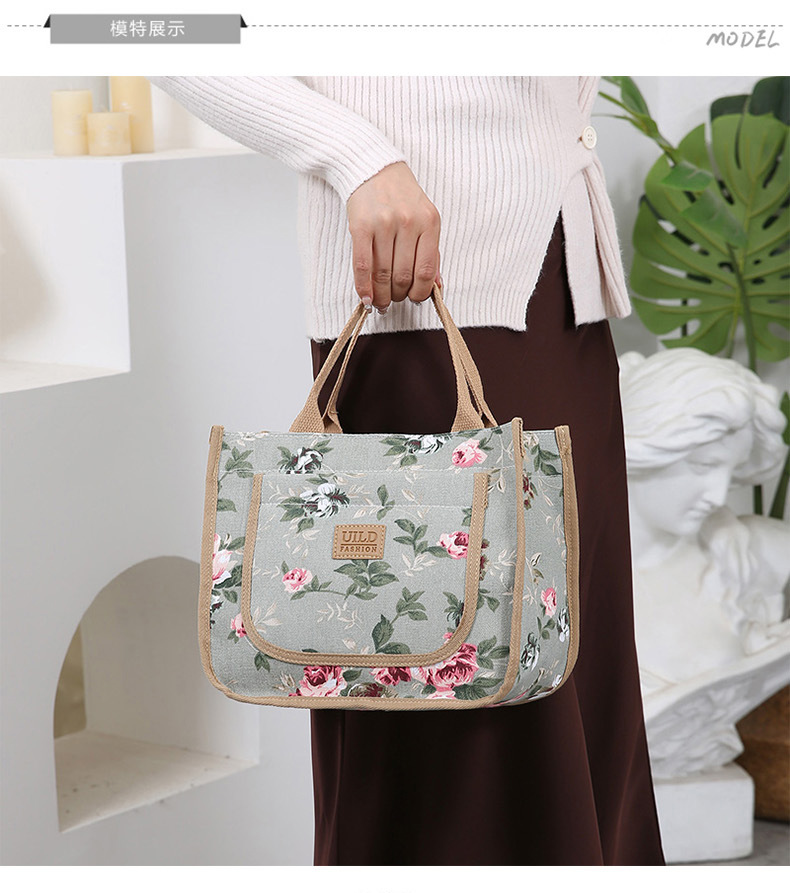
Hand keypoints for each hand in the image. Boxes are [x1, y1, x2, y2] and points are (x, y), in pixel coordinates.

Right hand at [345, 161, 441, 314]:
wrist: (373, 168)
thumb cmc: (401, 197)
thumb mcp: (425, 219)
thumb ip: (431, 253)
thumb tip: (436, 287)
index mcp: (429, 222)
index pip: (426, 271)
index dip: (420, 293)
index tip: (414, 300)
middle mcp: (408, 223)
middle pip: (403, 276)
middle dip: (398, 296)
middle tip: (393, 301)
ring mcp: (384, 224)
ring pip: (383, 274)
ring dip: (381, 296)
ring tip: (380, 303)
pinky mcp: (360, 226)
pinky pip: (363, 265)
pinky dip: (364, 287)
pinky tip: (366, 298)